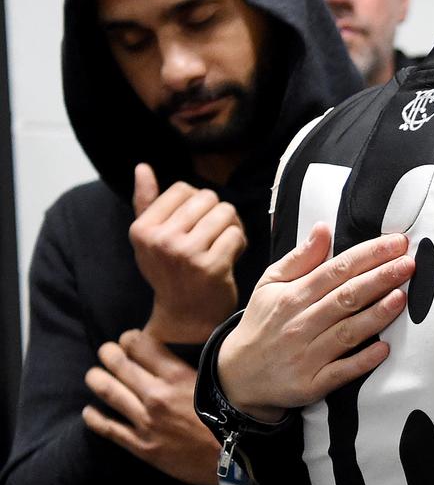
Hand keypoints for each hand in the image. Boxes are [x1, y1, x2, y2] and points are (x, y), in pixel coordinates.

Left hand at [83, 329, 220, 484]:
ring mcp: (146, 421)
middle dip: (108, 353)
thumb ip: (192, 368)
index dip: (131, 339)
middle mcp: (157, 395)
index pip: (142, 345)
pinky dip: (94, 418)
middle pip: (120, 365)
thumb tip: (177, 355)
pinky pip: (109, 429)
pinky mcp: (141, 446)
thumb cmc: (230, 417)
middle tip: (105, 351)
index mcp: (178, 376)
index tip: (129, 339)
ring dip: (96, 379)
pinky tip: (89, 411)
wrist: (232, 457)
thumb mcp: (215, 383)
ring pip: (109, 392)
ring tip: (93, 374)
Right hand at [129, 163, 246, 342]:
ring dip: (231, 227)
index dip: (196, 203)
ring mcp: (186, 254)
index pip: (183, 189)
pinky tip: (230, 258)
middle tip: (212, 235)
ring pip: (226, 213)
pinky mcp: (211, 267)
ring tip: (222, 244)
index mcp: (142, 229)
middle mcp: (161, 240)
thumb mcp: (150, 239)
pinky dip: (239, 243)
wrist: (184, 317)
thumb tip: (142, 167)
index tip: (193, 225)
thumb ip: (146, 201)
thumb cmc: (170, 271)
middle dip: (216, 213)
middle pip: (207, 198)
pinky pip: (237, 234)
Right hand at [218, 223, 413, 422]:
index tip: (395, 243)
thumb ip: (300, 258)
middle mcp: (300, 324)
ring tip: (402, 297)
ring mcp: (306, 356)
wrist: (237, 376)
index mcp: (292, 296)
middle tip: (408, 264)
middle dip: (380, 278)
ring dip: (376, 315)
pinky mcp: (311, 385)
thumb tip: (323, 228)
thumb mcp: (270, 284)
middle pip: (346, 297)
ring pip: (347, 332)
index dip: (368, 255)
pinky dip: (363, 361)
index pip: (336, 270)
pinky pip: (341, 372)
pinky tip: (384, 348)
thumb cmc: (262, 323)